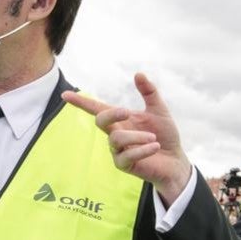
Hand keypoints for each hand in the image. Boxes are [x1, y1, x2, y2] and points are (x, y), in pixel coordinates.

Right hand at [62, 73, 193, 204]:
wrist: (175, 160)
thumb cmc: (164, 135)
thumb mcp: (159, 110)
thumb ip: (149, 93)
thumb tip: (138, 74)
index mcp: (120, 119)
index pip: (96, 109)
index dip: (81, 102)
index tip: (65, 95)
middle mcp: (115, 133)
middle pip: (100, 120)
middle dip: (112, 114)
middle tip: (127, 112)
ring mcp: (117, 150)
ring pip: (117, 138)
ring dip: (137, 137)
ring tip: (153, 138)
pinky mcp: (123, 165)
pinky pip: (126, 155)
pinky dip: (142, 150)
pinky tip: (155, 147)